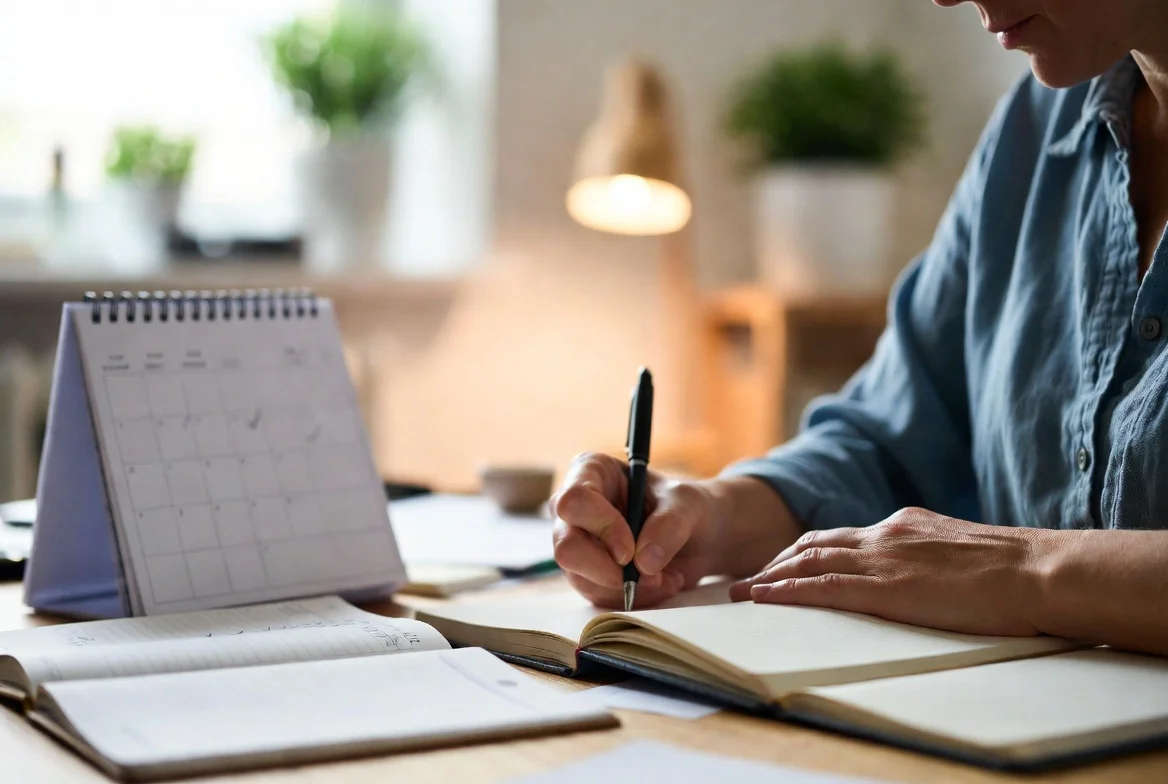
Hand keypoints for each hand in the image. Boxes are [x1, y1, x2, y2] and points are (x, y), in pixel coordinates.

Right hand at [550, 452, 723, 607]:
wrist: (698, 537)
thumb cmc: (686, 506)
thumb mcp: (688, 504)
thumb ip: (669, 525)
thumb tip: (643, 562)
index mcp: (591, 472)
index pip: (575, 501)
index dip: (602, 527)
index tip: (631, 551)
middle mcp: (575, 508)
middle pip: (566, 546)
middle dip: (608, 570)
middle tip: (650, 576)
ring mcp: (577, 543)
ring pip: (580, 577)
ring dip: (627, 587)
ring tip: (665, 578)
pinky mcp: (587, 574)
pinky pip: (598, 596)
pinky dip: (633, 597)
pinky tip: (660, 584)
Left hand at [729, 507, 1054, 636]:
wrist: (1036, 571)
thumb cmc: (1014, 571)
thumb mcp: (961, 553)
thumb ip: (931, 557)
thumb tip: (921, 573)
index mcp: (904, 525)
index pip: (842, 536)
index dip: (806, 550)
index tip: (782, 564)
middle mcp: (884, 534)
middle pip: (814, 544)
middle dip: (777, 562)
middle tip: (748, 580)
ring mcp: (882, 558)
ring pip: (809, 562)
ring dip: (770, 577)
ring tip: (741, 592)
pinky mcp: (885, 587)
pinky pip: (822, 587)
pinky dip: (787, 592)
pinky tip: (764, 598)